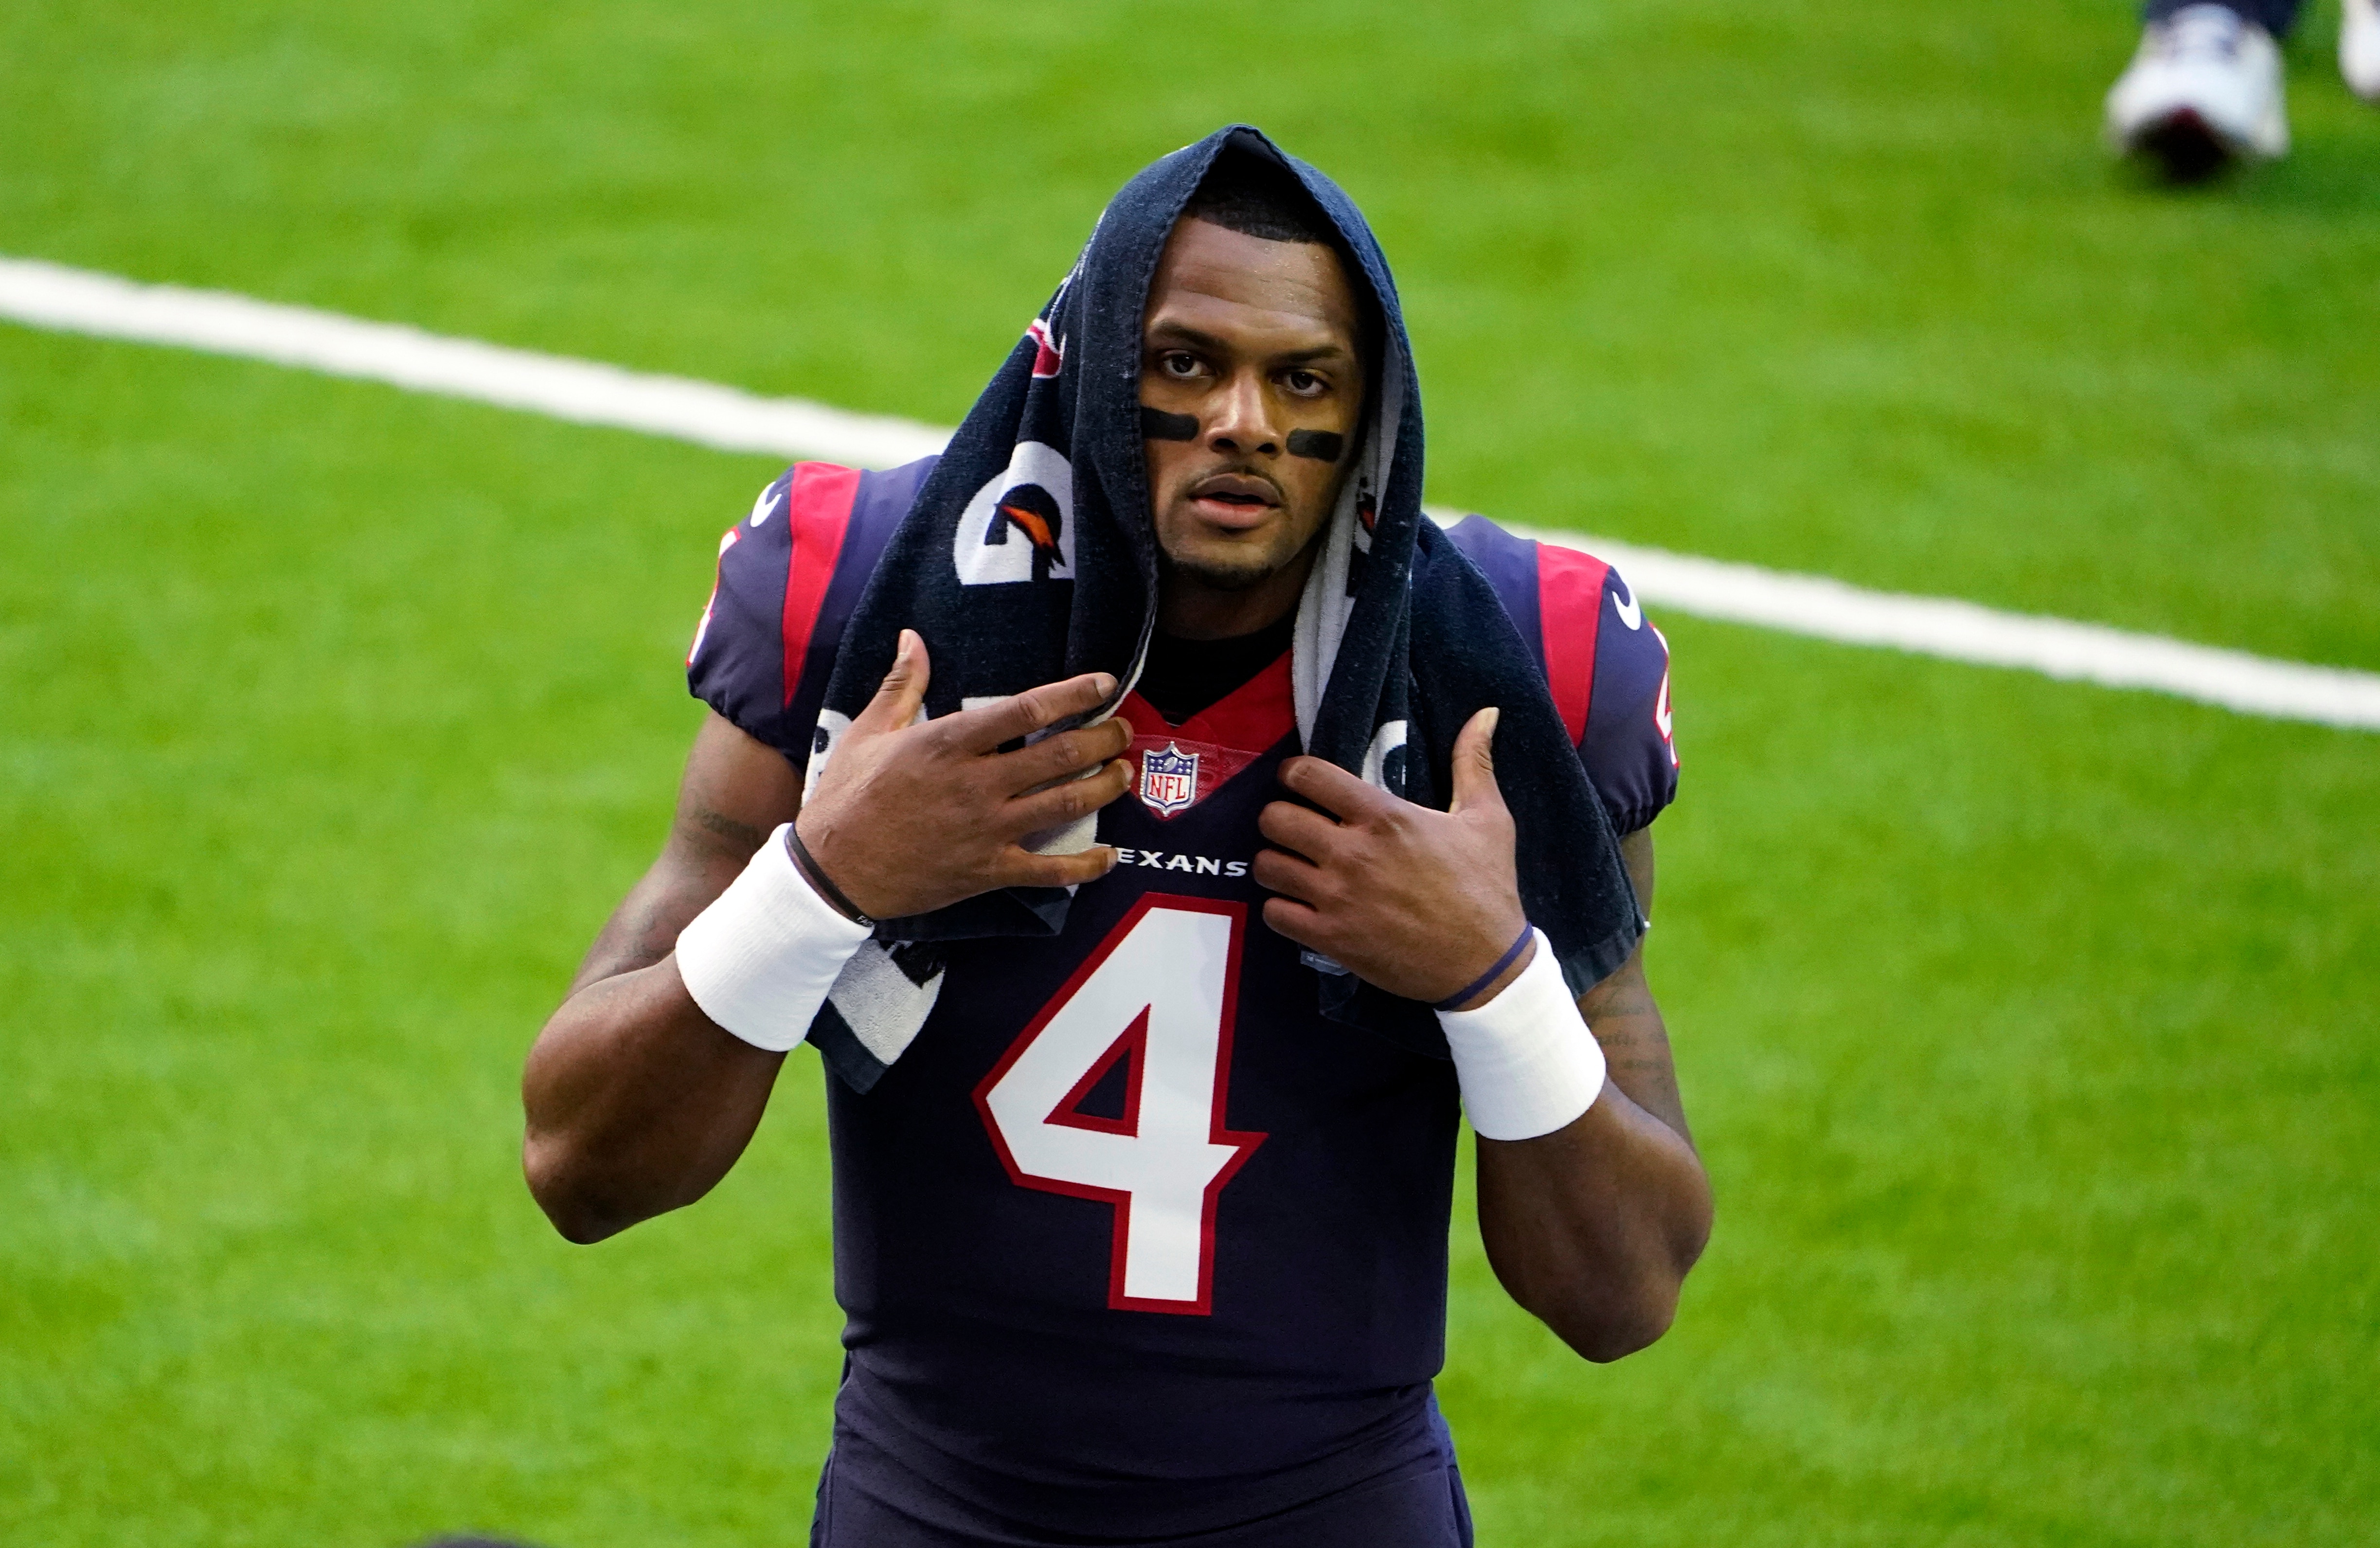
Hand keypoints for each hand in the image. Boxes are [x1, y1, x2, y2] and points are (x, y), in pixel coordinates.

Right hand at [793, 630, 1134, 920]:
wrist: (831, 872)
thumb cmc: (847, 798)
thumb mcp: (866, 732)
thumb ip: (901, 685)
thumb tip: (913, 637)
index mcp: (949, 743)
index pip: (1026, 710)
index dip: (1074, 695)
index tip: (1105, 684)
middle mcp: (976, 784)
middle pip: (1061, 756)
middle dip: (1104, 739)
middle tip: (1122, 731)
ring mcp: (987, 830)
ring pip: (1066, 805)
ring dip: (1105, 787)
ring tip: (1122, 774)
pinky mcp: (989, 871)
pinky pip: (1051, 871)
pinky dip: (1087, 865)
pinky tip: (1109, 857)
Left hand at [1253, 707, 1531, 1006]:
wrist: (1486, 965)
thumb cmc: (1487, 887)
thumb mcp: (1488, 819)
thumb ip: (1473, 762)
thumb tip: (1486, 713)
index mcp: (1384, 816)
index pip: (1308, 776)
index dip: (1294, 774)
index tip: (1301, 783)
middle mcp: (1352, 853)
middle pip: (1275, 818)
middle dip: (1279, 817)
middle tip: (1297, 827)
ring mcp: (1337, 898)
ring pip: (1267, 865)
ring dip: (1276, 862)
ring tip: (1295, 866)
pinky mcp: (1330, 939)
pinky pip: (1274, 913)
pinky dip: (1281, 908)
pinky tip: (1300, 905)